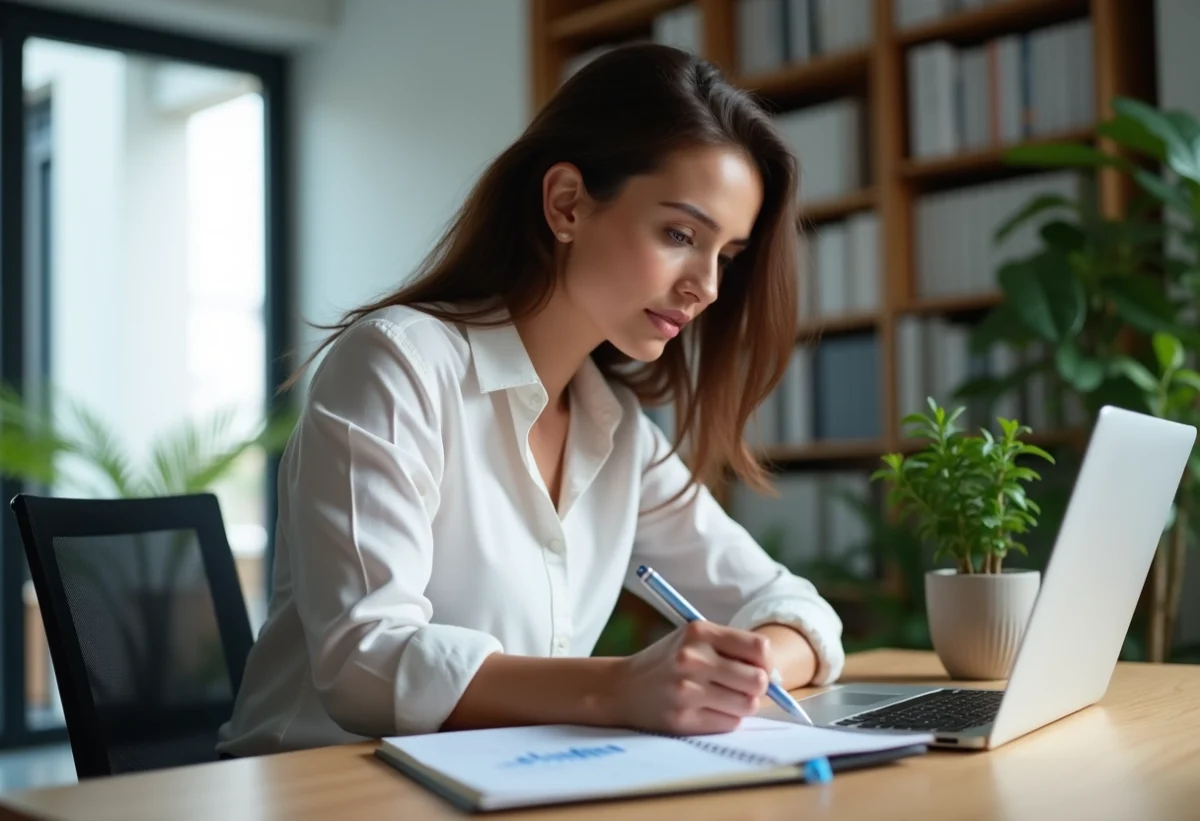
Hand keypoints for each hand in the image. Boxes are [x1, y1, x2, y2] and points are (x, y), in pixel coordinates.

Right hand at [608, 620, 771, 734]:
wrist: (622, 688)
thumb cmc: (668, 662)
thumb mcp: (693, 639)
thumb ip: (732, 649)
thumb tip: (776, 677)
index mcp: (699, 631)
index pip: (759, 648)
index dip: (767, 662)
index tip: (759, 668)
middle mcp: (693, 658)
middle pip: (758, 680)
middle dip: (757, 687)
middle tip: (743, 687)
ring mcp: (686, 690)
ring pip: (747, 705)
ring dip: (742, 705)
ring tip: (725, 698)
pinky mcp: (683, 718)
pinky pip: (729, 723)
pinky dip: (726, 719)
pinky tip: (708, 709)